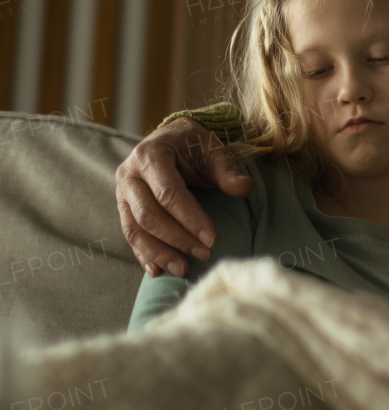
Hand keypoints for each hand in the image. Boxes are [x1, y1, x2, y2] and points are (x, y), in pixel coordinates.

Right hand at [115, 117, 254, 277]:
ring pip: (135, 229)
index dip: (191, 218)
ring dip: (159, 252)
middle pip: (149, 215)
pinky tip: (158, 270)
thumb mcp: (214, 151)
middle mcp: (129, 174)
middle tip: (204, 253)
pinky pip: (130, 234)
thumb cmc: (195, 146)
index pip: (168, 193)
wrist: (172, 139)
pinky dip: (144, 254)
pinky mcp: (123, 208)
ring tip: (183, 269)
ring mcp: (122, 193)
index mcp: (150, 155)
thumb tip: (246, 188)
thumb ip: (228, 170)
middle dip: (177, 238)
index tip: (213, 238)